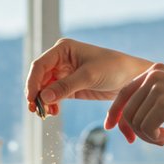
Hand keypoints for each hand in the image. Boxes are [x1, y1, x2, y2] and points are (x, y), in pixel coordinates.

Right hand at [24, 38, 150, 116]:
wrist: (131, 77)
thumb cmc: (113, 68)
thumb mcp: (89, 76)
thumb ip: (65, 86)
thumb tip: (43, 97)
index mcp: (63, 49)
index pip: (40, 65)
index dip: (32, 82)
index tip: (32, 99)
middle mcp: (61, 60)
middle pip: (40, 78)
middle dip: (36, 94)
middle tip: (36, 111)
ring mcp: (65, 73)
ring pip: (45, 88)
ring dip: (43, 101)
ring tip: (46, 114)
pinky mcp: (71, 86)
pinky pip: (55, 95)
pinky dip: (52, 104)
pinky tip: (53, 112)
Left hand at [105, 63, 163, 145]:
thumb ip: (158, 94)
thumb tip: (136, 113)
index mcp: (155, 70)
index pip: (124, 92)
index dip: (115, 111)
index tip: (110, 127)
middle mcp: (153, 76)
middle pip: (127, 109)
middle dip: (134, 130)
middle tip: (153, 139)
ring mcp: (157, 89)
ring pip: (135, 121)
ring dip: (147, 136)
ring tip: (163, 138)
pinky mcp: (163, 104)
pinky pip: (145, 128)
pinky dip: (152, 137)